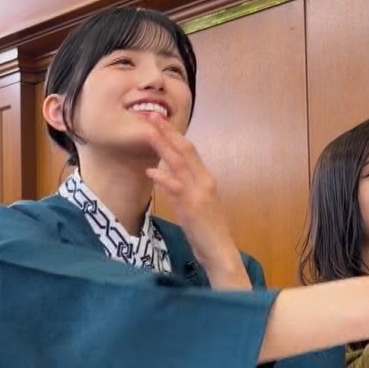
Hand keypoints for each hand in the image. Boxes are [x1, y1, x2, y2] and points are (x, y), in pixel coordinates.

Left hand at [141, 115, 247, 287]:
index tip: (159, 121)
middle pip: (184, 150)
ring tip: (148, 132)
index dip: (174, 134)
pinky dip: (163, 178)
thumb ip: (181, 188)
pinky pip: (176, 189)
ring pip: (179, 164)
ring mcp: (199, 193)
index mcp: (206, 179)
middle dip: (167, 132)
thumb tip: (164, 175)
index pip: (189, 150)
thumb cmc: (207, 231)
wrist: (220, 252)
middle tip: (151, 115)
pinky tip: (150, 171)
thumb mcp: (194, 204)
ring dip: (163, 146)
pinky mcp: (192, 208)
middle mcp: (205, 181)